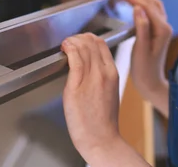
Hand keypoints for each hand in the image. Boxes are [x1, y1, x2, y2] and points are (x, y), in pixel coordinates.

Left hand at [61, 33, 121, 163]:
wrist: (101, 139)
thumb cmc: (102, 121)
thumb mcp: (108, 92)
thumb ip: (100, 77)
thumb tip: (87, 66)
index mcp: (113, 73)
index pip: (101, 44)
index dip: (88, 38)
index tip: (79, 40)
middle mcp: (104, 73)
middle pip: (91, 42)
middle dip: (78, 37)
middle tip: (69, 42)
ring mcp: (92, 79)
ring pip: (83, 48)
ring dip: (71, 41)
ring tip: (65, 45)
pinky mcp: (77, 86)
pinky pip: (75, 59)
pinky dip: (69, 48)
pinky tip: (64, 48)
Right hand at [114, 0, 171, 114]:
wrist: (151, 83)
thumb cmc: (144, 70)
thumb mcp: (140, 51)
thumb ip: (141, 28)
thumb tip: (138, 8)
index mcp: (161, 30)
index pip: (146, 5)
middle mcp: (164, 26)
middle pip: (150, 0)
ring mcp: (162, 27)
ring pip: (152, 3)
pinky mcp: (157, 29)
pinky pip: (151, 9)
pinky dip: (141, 1)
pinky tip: (132, 0)